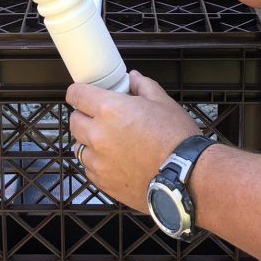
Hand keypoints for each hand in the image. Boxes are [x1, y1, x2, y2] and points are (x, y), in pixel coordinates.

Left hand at [67, 71, 198, 211]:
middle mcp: (98, 135)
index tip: (83, 94)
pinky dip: (97, 163)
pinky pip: (89, 168)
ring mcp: (98, 161)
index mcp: (109, 110)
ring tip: (110, 142)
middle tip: (102, 118)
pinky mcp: (103, 182)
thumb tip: (133, 78)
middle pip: (74, 121)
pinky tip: (116, 161)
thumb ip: (143, 86)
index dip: (79, 92)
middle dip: (85, 116)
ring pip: (79, 147)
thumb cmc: (176, 139)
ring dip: (89, 142)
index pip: (76, 94)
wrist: (186, 177)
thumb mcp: (163, 103)